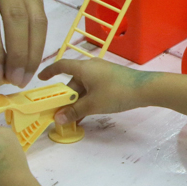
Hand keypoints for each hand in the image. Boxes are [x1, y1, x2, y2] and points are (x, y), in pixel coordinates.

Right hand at [38, 58, 160, 126]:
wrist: (145, 89)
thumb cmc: (116, 93)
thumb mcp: (92, 104)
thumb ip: (74, 111)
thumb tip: (57, 119)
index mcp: (83, 68)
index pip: (61, 66)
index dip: (50, 71)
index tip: (41, 79)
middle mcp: (91, 67)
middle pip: (73, 81)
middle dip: (66, 98)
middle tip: (60, 114)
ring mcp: (102, 73)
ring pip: (84, 87)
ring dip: (77, 102)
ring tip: (74, 119)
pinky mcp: (111, 79)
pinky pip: (93, 88)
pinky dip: (88, 99)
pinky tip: (87, 113)